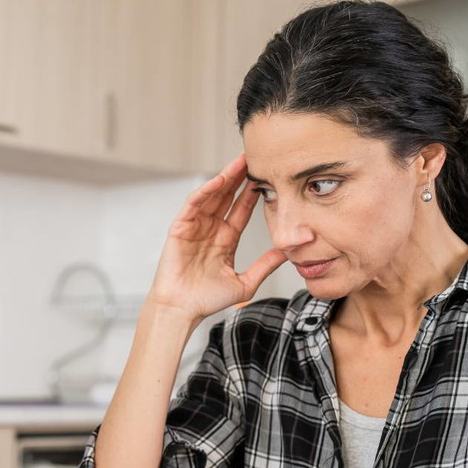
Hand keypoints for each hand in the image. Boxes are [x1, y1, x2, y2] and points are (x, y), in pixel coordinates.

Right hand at [148, 154, 286, 322]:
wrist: (183, 310)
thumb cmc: (207, 300)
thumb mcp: (245, 282)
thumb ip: (265, 266)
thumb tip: (288, 253)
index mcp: (225, 240)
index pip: (241, 210)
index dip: (253, 193)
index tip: (268, 177)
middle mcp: (210, 230)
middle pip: (227, 197)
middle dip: (240, 178)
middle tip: (255, 157)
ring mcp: (194, 228)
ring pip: (211, 196)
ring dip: (225, 178)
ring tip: (239, 162)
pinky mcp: (180, 229)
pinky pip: (193, 205)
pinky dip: (204, 192)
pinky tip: (218, 180)